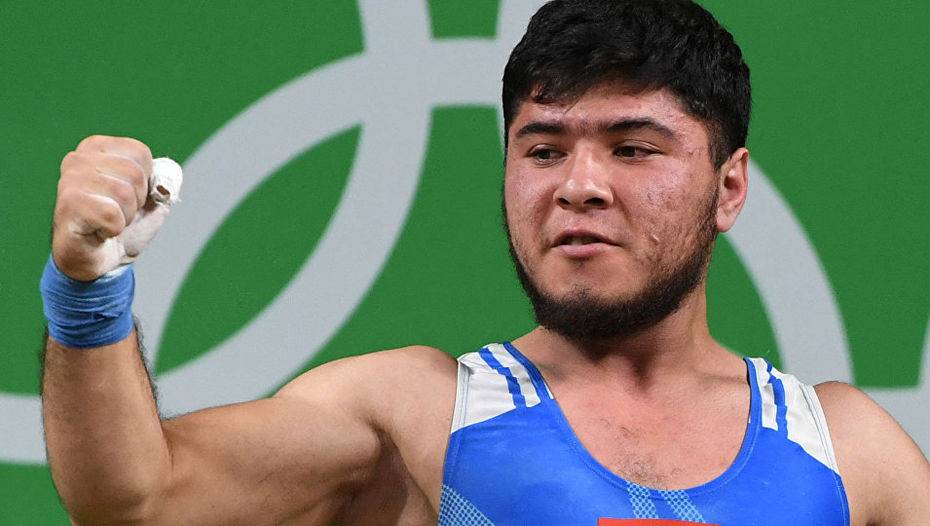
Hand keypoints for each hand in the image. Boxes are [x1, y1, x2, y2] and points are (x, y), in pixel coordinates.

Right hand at [52, 135, 178, 280]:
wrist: (97, 260)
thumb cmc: (120, 224)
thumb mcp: (150, 199)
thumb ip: (164, 181)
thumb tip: (170, 175)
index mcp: (96, 148)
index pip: (140, 153)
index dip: (145, 183)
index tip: (128, 197)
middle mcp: (78, 159)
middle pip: (135, 173)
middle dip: (136, 201)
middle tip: (117, 213)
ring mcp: (70, 180)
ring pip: (124, 193)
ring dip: (125, 216)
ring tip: (107, 222)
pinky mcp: (69, 204)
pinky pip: (112, 214)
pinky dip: (114, 229)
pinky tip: (98, 231)